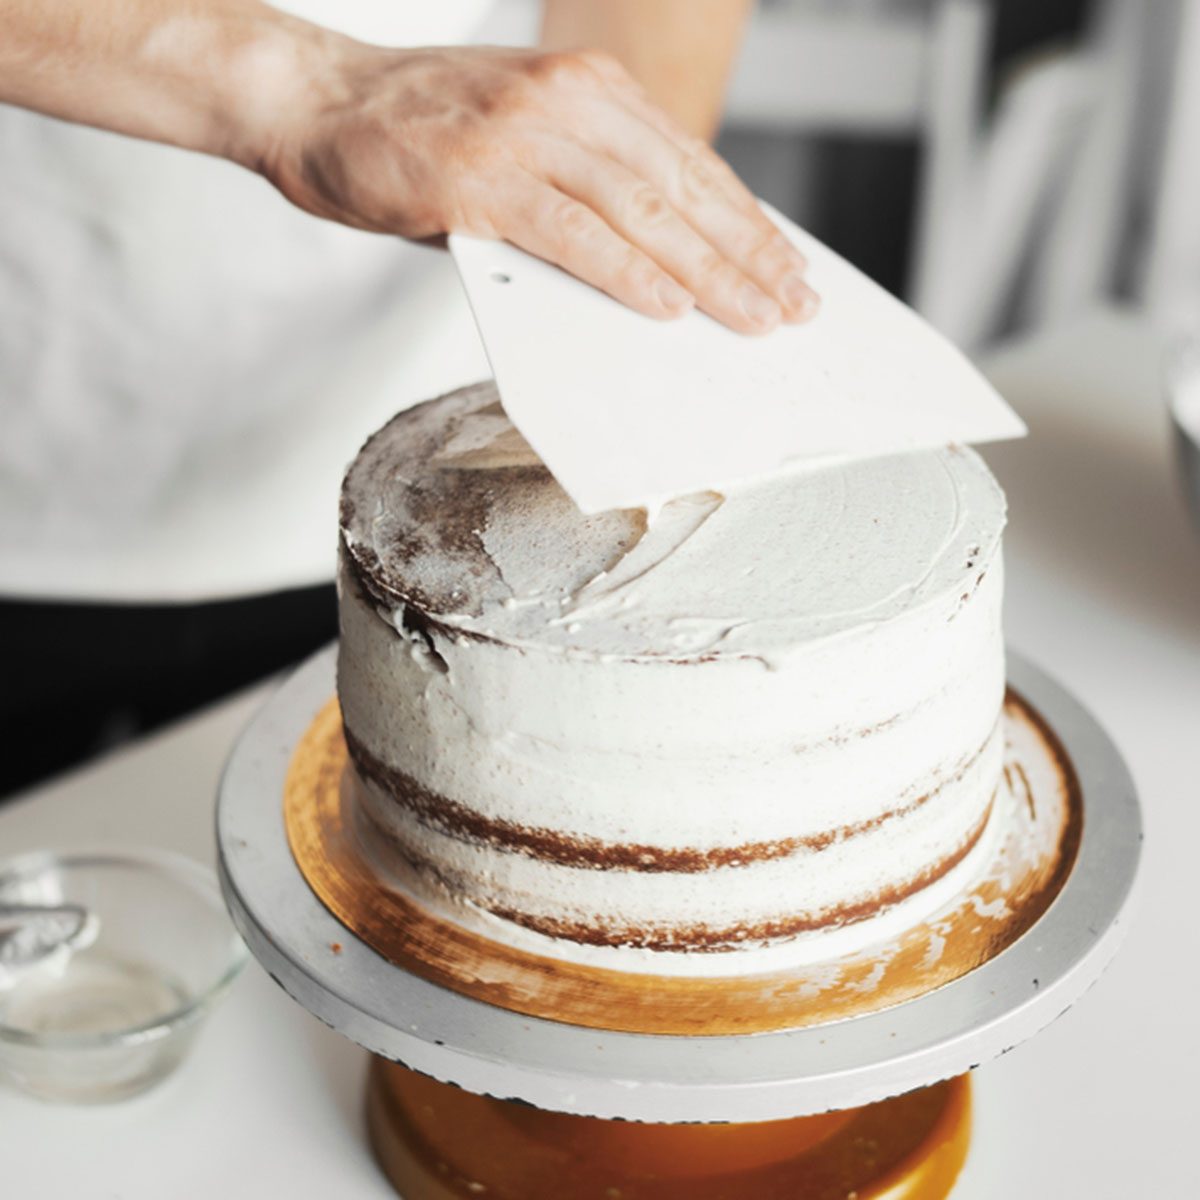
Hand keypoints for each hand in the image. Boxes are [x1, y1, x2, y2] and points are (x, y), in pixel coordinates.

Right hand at [264, 43, 817, 334]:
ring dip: (706, 271)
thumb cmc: (414, 133)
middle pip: (682, 188)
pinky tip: (667, 306)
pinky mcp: (481, 177)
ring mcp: (525, 135)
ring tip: (754, 317)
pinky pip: (573, 232)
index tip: (787, 265)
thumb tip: (646, 262)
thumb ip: (581, 189)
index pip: (689, 163)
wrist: (313, 101)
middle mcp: (569, 100)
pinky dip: (625, 271)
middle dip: (747, 254)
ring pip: (641, 211)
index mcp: (588, 87)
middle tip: (793, 303)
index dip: (746, 220)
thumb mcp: (519, 141)